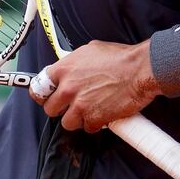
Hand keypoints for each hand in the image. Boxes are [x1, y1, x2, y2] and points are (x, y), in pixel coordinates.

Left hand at [31, 41, 159, 132]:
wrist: (141, 69)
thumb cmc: (121, 58)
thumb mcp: (91, 50)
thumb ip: (74, 63)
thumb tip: (69, 68)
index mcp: (64, 69)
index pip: (38, 87)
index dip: (43, 94)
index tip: (47, 96)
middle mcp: (68, 88)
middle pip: (50, 109)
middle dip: (61, 108)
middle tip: (73, 104)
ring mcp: (80, 105)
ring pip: (67, 122)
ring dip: (78, 118)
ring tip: (91, 109)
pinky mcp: (94, 118)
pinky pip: (88, 127)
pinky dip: (95, 123)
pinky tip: (104, 112)